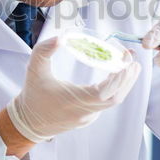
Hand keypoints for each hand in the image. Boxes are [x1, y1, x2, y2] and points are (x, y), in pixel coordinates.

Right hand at [6, 36, 141, 142]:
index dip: (118, 79)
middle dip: (127, 78)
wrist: (27, 122)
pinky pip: (106, 103)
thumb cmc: (32, 94)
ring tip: (131, 65)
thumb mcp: (34, 68)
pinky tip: (117, 74)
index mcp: (73, 101)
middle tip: (133, 59)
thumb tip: (62, 37)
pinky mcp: (88, 118)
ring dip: (123, 83)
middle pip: (115, 97)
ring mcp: (88, 117)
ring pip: (113, 101)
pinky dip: (115, 89)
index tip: (126, 62)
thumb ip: (45, 50)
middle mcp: (84, 112)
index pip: (105, 93)